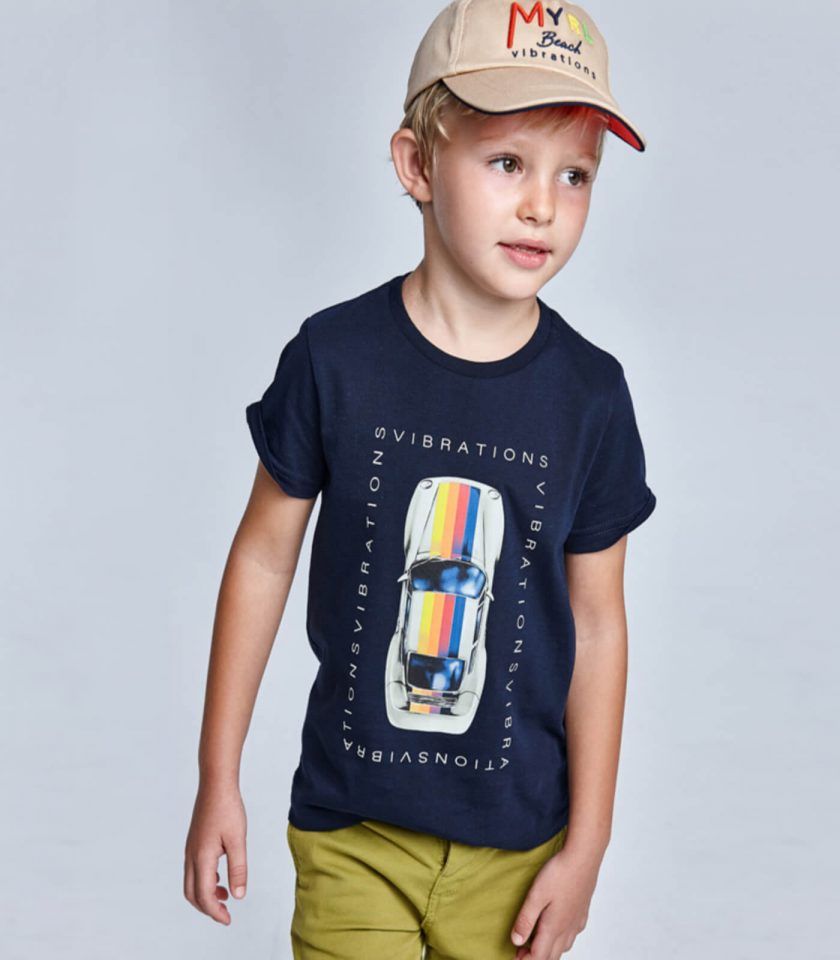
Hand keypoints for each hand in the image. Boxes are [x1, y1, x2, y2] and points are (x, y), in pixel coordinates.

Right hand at [183, 782, 247, 924]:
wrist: (216, 785)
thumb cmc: (228, 808)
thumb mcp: (238, 840)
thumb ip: (238, 869)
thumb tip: (238, 895)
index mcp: (202, 857)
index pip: (205, 895)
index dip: (216, 912)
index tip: (228, 919)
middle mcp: (191, 856)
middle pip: (192, 894)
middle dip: (207, 908)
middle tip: (225, 915)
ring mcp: (190, 849)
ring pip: (191, 883)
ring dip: (206, 895)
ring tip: (226, 896)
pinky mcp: (194, 843)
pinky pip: (194, 870)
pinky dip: (205, 881)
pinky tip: (221, 876)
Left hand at [510, 843, 600, 958]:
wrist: (584, 857)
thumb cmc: (560, 873)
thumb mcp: (536, 895)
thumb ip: (526, 919)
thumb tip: (516, 941)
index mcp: (554, 927)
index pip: (539, 956)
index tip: (514, 957)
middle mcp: (567, 929)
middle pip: (552, 956)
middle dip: (536, 958)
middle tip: (520, 952)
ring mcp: (577, 921)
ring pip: (563, 947)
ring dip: (549, 950)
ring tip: (535, 941)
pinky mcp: (582, 912)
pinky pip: (572, 935)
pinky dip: (561, 940)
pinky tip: (558, 929)